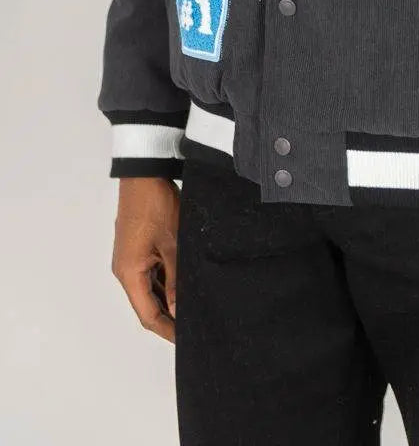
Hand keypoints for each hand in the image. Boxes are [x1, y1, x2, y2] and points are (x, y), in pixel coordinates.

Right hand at [111, 176, 180, 343]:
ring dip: (169, 298)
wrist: (145, 173)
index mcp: (129, 272)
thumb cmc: (156, 205)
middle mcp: (126, 269)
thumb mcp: (173, 243)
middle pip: (147, 304)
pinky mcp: (138, 248)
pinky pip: (151, 272)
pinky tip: (185, 284)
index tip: (186, 341)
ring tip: (194, 308)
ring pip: (151, 288)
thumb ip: (176, 279)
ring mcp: (131, 258)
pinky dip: (166, 281)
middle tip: (195, 327)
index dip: (167, 330)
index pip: (148, 315)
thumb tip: (179, 310)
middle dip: (170, 318)